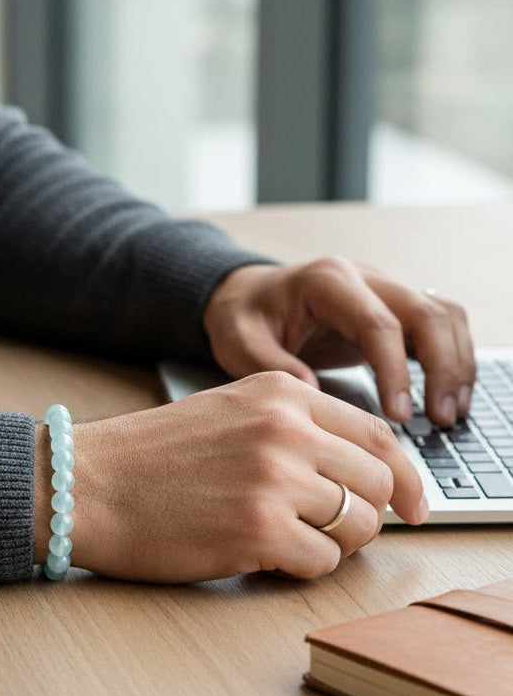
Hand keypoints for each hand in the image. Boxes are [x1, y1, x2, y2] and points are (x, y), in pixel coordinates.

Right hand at [33, 372, 427, 582]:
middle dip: (366, 515)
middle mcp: (285, 428)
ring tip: (287, 540)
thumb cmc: (150, 455)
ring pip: (358, 527)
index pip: (377, 435)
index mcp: (280, 393)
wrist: (87, 483)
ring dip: (332, 544)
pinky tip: (261, 554)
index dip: (404, 477)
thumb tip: (363, 474)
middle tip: (335, 531)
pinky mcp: (259, 530)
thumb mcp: (228, 411)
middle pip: (378, 483)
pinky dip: (301, 568)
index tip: (412, 504)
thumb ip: (295, 428)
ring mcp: (274, 479)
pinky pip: (322, 563)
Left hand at [203, 258, 474, 426]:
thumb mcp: (239, 341)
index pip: (378, 323)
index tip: (399, 413)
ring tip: (450, 413)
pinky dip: (451, 358)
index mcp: (327, 281)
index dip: (395, 370)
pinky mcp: (391, 308)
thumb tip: (315, 395)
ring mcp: (382, 290)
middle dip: (443, 367)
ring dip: (456, 363)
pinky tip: (447, 397)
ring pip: (442, 315)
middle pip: (426, 313)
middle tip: (441, 417)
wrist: (244, 296)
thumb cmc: (241, 317)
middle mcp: (364, 278)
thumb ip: (274, 365)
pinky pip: (438, 324)